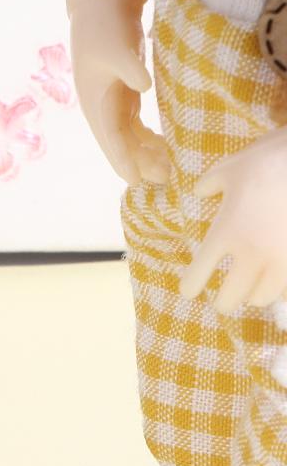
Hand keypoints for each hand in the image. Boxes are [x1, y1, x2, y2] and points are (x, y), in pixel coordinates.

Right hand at [68, 0, 169, 186]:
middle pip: (119, 142)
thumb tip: (143, 87)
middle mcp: (100, 105)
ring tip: (167, 170)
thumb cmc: (104, 26)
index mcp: (94, 99)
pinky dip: (145, 137)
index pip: (110, 136)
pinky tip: (163, 145)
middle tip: (164, 180)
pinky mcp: (122, 91)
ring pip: (126, 135)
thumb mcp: (117, 47)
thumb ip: (129, 68)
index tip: (136, 181)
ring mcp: (110, 99)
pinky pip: (132, 124)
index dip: (123, 159)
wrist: (99, 3)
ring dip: (143, 153)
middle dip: (138, 163)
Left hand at [183, 129, 286, 312]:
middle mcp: (252, 253)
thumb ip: (208, 185)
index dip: (191, 285)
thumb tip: (199, 192)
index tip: (188, 292)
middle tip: (222, 302)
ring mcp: (281, 260)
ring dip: (254, 297)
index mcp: (226, 232)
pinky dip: (279, 289)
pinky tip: (276, 284)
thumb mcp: (228, 169)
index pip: (201, 270)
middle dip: (224, 302)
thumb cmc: (265, 162)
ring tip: (250, 294)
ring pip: (264, 298)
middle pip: (232, 297)